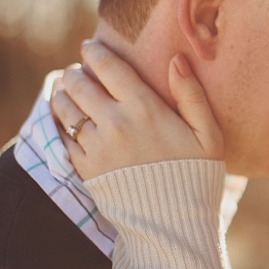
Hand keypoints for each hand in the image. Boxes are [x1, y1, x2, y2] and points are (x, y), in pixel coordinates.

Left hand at [51, 40, 222, 180]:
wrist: (174, 222)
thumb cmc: (197, 174)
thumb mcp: (208, 134)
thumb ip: (192, 94)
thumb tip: (176, 59)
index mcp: (145, 109)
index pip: (109, 68)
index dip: (95, 52)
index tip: (89, 46)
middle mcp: (115, 123)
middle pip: (80, 84)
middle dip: (75, 71)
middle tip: (77, 69)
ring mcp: (97, 146)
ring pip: (66, 108)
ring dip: (62, 93)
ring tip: (66, 89)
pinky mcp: (85, 168)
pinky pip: (63, 136)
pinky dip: (59, 122)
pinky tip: (66, 118)